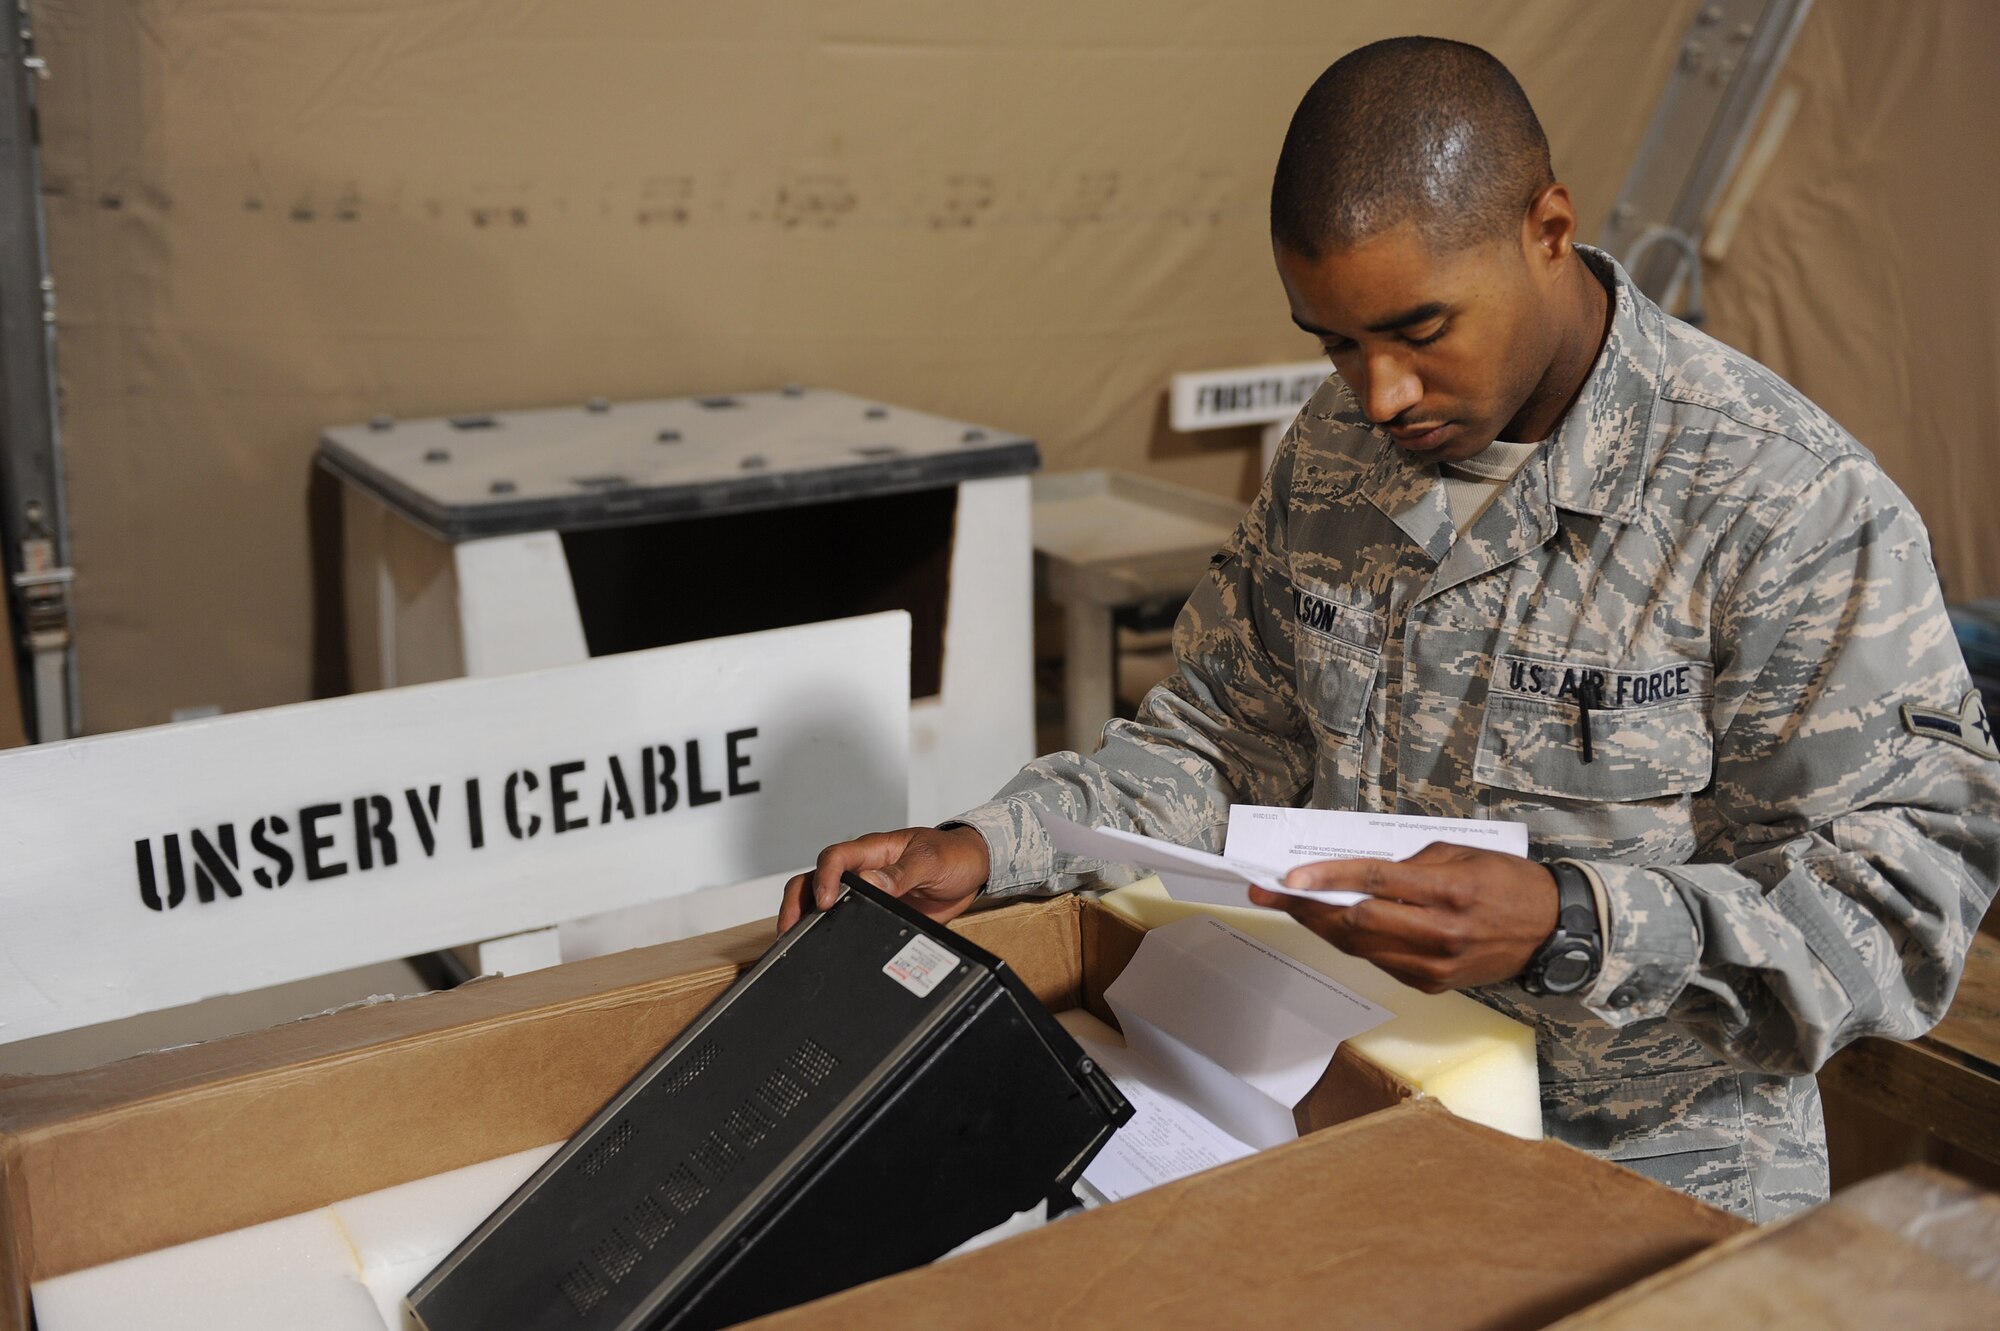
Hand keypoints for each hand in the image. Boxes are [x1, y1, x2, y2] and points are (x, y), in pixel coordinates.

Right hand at [777, 825, 991, 932]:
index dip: (824, 878)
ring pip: (820, 899)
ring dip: (804, 917)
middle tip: (789, 928)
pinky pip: (844, 921)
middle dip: (796, 901)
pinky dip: (827, 931)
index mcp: (873, 849)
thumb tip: (869, 881)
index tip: (824, 902)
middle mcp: (862, 868)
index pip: (835, 857)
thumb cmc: (952, 855)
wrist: (972, 871)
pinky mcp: (874, 911)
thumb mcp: (930, 860)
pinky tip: (821, 947)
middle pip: (813, 878)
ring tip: (794, 941)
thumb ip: (901, 872)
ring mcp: (865, 891)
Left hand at [1245, 842, 1558, 993]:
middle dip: (1305, 909)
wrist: (1551, 931)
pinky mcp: (1433, 983)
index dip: (1327, 880)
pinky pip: (1381, 961)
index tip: (1289, 878)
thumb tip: (1360, 876)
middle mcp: (1439, 934)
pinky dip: (1355, 943)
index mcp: (1447, 892)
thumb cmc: (1507, 882)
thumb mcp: (1460, 854)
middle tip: (1268, 893)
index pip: (1374, 884)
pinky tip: (1334, 925)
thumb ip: (1408, 865)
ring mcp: (1434, 965)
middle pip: (1356, 924)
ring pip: (1361, 948)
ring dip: (1321, 927)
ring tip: (1290, 906)